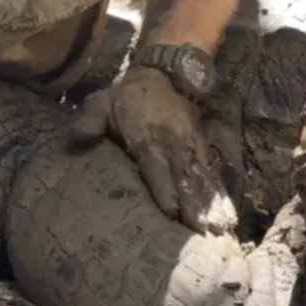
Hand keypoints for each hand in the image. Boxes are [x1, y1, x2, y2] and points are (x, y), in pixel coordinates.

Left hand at [70, 66, 236, 233]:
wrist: (161, 75)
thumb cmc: (125, 99)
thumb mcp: (101, 103)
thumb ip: (89, 121)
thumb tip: (77, 139)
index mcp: (143, 132)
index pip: (154, 161)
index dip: (163, 185)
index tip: (171, 210)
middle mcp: (170, 139)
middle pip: (183, 173)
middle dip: (194, 202)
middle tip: (204, 230)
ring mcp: (189, 142)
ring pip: (201, 174)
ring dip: (212, 202)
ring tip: (222, 228)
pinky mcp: (202, 146)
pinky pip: (212, 170)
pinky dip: (221, 193)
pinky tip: (229, 215)